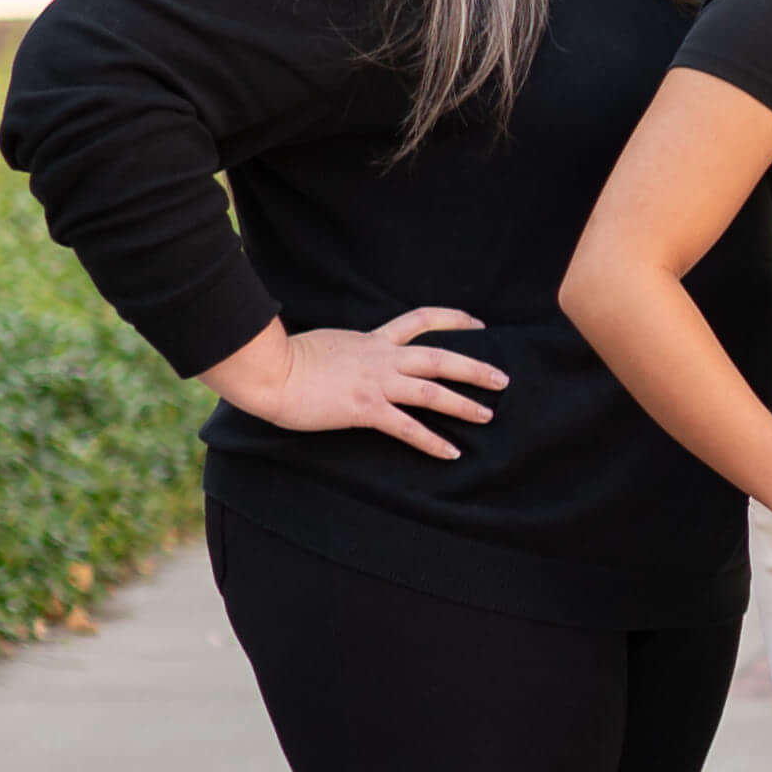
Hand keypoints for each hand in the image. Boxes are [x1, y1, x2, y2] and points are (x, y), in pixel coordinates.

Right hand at [213, 308, 501, 461]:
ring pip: (432, 390)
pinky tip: (451, 453)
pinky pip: (407, 427)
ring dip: (464, 404)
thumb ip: (350, 349)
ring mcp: (375, 382)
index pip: (420, 320)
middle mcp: (381, 357)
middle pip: (440, 357)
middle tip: (503, 379)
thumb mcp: (329, 343)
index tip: (478, 323)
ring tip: (488, 415)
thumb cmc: (285, 360)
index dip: (453, 319)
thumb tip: (352, 355)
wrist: (268, 371)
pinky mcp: (364, 408)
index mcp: (372, 340)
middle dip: (475, 368)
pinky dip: (432, 441)